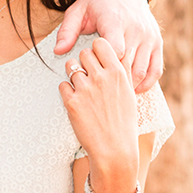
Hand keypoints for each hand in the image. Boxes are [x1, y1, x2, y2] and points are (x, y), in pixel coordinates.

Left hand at [56, 0, 163, 93]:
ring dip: (128, 85)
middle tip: (100, 92)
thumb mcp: (77, 12)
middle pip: (127, 64)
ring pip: (141, 70)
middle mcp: (136, 29)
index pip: (114, 50)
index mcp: (115, 21)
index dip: (103, 65)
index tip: (93, 71)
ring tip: (114, 94)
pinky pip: (155, 69)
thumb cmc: (96, 2)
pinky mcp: (157, 43)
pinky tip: (133, 89)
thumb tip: (58, 51)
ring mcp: (149, 37)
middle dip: (113, 81)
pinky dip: (146, 83)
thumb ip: (67, 31)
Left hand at [58, 39, 140, 192]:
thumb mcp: (129, 93)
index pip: (101, 44)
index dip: (97, 49)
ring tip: (81, 86)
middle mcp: (101, 78)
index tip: (98, 58)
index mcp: (117, 73)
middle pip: (84, 53)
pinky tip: (76, 100)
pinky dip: (67, 90)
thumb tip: (122, 50)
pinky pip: (62, 85)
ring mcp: (85, 89)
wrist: (114, 149)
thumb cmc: (124, 121)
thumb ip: (123, 70)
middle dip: (84, 61)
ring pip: (70, 66)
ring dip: (73, 72)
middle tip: (88, 73)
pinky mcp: (71, 102)